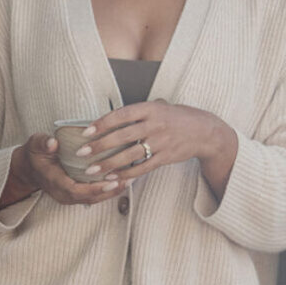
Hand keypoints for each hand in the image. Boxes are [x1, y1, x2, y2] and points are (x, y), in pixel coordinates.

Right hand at [3, 134, 128, 207]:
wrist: (29, 168)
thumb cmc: (35, 153)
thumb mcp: (36, 144)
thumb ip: (43, 143)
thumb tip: (52, 142)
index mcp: (54, 181)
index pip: (75, 190)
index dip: (94, 188)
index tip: (111, 181)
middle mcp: (62, 193)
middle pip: (89, 198)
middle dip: (108, 191)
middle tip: (126, 180)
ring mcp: (69, 196)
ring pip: (93, 199)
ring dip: (111, 192)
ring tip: (129, 180)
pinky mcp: (75, 195)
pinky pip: (93, 196)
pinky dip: (107, 191)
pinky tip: (121, 181)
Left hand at [74, 100, 237, 191]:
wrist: (204, 131)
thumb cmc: (176, 118)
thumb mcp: (159, 107)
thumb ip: (137, 112)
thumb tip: (110, 117)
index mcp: (150, 109)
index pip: (121, 115)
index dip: (102, 123)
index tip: (85, 132)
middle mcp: (155, 124)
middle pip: (122, 136)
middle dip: (100, 146)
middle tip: (82, 153)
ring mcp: (161, 142)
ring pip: (129, 155)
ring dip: (108, 164)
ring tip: (92, 170)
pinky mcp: (165, 158)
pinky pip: (142, 168)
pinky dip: (127, 174)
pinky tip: (113, 177)